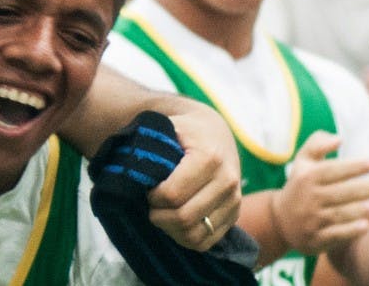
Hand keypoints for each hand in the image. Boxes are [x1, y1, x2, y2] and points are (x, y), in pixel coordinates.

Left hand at [147, 103, 240, 250]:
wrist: (215, 132)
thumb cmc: (184, 130)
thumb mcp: (167, 127)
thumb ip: (150, 146)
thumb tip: (132, 172)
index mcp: (209, 158)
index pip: (173, 194)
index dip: (152, 196)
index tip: (146, 188)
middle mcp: (227, 181)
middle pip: (184, 217)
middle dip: (158, 215)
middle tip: (150, 204)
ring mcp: (234, 200)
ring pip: (195, 235)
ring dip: (170, 229)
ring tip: (161, 213)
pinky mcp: (235, 214)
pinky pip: (207, 241)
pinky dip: (185, 238)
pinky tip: (173, 223)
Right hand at [270, 131, 368, 254]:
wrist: (280, 220)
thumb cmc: (300, 186)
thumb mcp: (302, 162)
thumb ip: (317, 144)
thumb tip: (339, 139)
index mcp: (306, 177)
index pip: (331, 170)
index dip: (352, 166)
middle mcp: (309, 198)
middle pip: (339, 193)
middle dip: (363, 188)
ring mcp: (312, 219)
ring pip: (339, 214)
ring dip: (359, 210)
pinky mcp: (316, 238)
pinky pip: (335, 234)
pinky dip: (350, 231)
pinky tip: (366, 225)